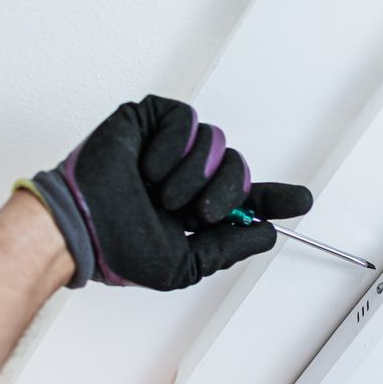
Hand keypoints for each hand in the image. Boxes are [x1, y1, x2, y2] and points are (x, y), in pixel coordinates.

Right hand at [21, 95, 312, 289]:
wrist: (80, 226)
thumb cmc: (119, 248)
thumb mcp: (186, 264)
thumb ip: (228, 248)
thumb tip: (267, 233)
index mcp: (196, 207)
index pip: (246, 198)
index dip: (276, 198)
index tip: (302, 202)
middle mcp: (188, 174)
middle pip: (238, 167)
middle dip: (226, 192)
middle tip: (198, 212)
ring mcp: (169, 145)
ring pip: (216, 143)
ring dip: (193, 175)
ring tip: (160, 194)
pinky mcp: (149, 119)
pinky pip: (187, 121)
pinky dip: (173, 148)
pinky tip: (149, 169)